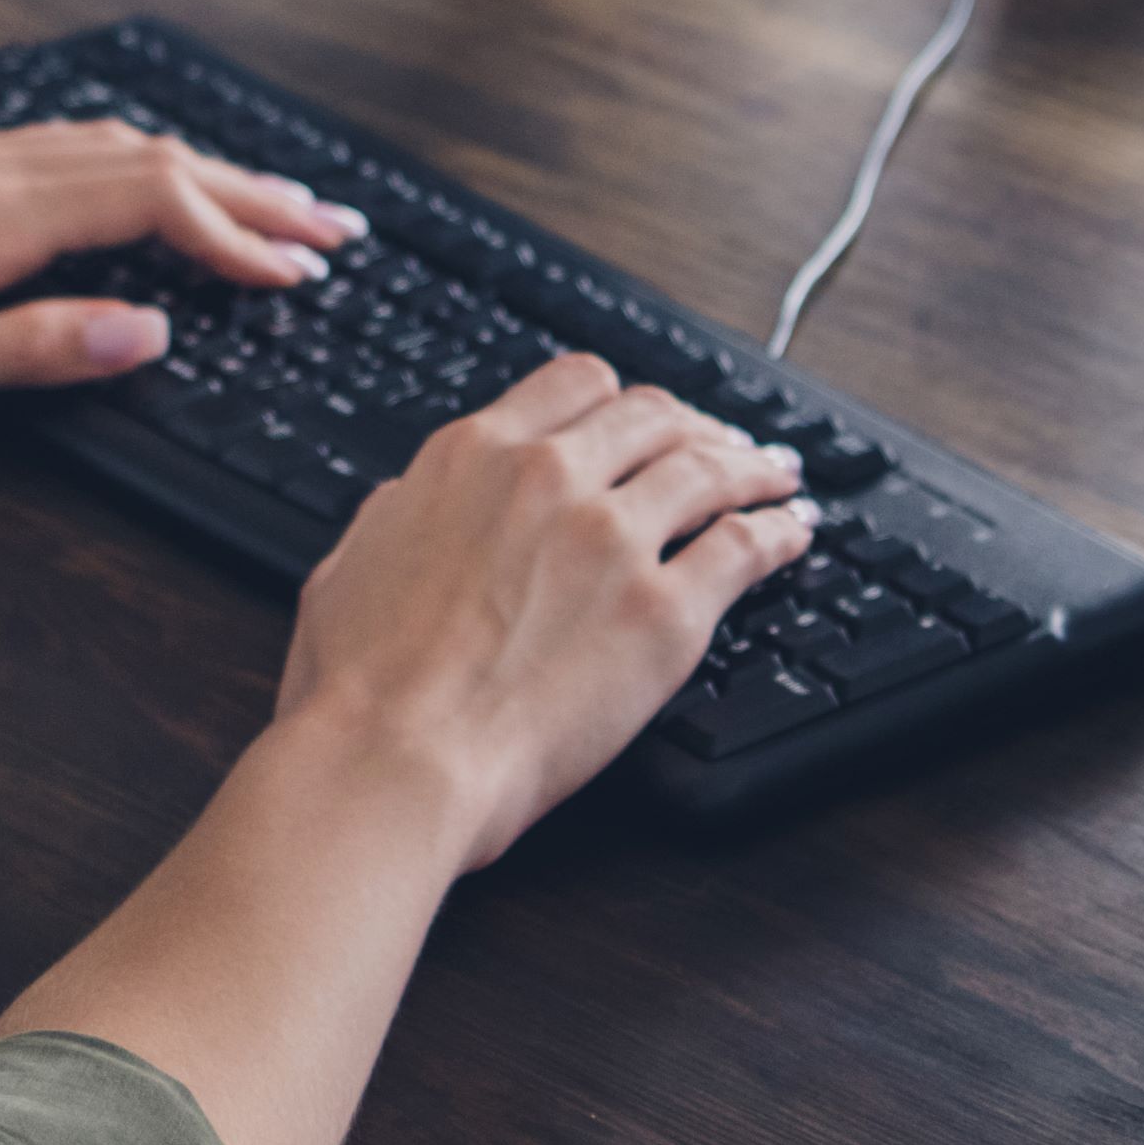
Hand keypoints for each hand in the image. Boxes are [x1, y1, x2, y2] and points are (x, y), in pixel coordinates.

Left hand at [0, 123, 360, 439]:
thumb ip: (30, 350)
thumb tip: (147, 331)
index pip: (149, 203)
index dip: (236, 235)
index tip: (299, 274)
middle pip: (146, 159)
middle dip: (248, 191)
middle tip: (331, 227)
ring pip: (105, 143)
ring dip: (197, 171)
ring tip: (267, 202)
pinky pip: (57, 143)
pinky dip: (132, 162)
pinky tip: (144, 179)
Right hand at [272, 354, 815, 870]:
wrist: (396, 759)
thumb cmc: (360, 688)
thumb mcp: (351, 564)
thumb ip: (398, 515)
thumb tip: (413, 499)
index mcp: (474, 456)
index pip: (576, 385)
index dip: (620, 399)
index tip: (642, 417)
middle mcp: (552, 478)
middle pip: (654, 417)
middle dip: (695, 426)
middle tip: (722, 443)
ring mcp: (614, 539)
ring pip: (711, 468)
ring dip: (754, 466)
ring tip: (779, 475)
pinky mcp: (664, 612)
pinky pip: (745, 548)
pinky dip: (778, 532)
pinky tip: (792, 534)